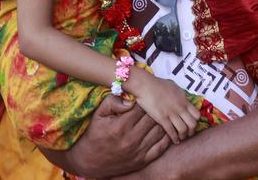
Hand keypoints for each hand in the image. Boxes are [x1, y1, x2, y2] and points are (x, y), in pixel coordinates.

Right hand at [51, 95, 169, 177]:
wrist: (91, 160)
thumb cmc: (95, 133)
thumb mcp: (99, 114)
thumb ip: (112, 102)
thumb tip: (129, 99)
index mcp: (120, 126)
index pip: (142, 108)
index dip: (146, 100)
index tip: (147, 96)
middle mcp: (131, 139)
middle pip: (153, 119)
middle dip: (156, 110)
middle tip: (158, 104)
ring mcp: (138, 151)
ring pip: (160, 132)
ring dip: (163, 122)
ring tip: (163, 114)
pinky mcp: (143, 160)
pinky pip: (161, 147)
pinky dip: (166, 137)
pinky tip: (166, 129)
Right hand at [131, 72, 200, 144]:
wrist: (146, 85)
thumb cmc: (158, 84)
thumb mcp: (174, 86)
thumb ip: (180, 94)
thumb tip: (183, 98)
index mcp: (184, 100)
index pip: (197, 114)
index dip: (196, 122)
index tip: (192, 124)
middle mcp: (180, 108)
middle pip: (192, 124)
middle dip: (191, 131)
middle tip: (188, 134)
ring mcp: (172, 113)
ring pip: (183, 129)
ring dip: (183, 136)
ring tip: (180, 138)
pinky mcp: (162, 118)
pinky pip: (171, 131)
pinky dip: (174, 138)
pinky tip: (174, 141)